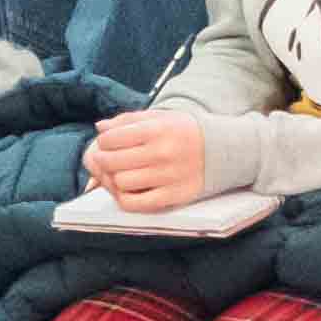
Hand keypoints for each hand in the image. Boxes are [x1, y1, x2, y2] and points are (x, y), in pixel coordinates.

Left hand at [84, 111, 207, 210]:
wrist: (221, 150)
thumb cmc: (183, 131)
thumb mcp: (159, 117)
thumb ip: (127, 120)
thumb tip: (100, 128)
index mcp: (156, 130)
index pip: (110, 139)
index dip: (103, 141)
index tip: (107, 143)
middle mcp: (162, 153)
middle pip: (111, 162)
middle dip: (101, 160)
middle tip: (103, 159)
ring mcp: (167, 176)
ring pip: (120, 183)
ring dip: (111, 179)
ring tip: (115, 173)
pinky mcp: (173, 196)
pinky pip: (135, 203)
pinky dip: (123, 198)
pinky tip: (125, 189)